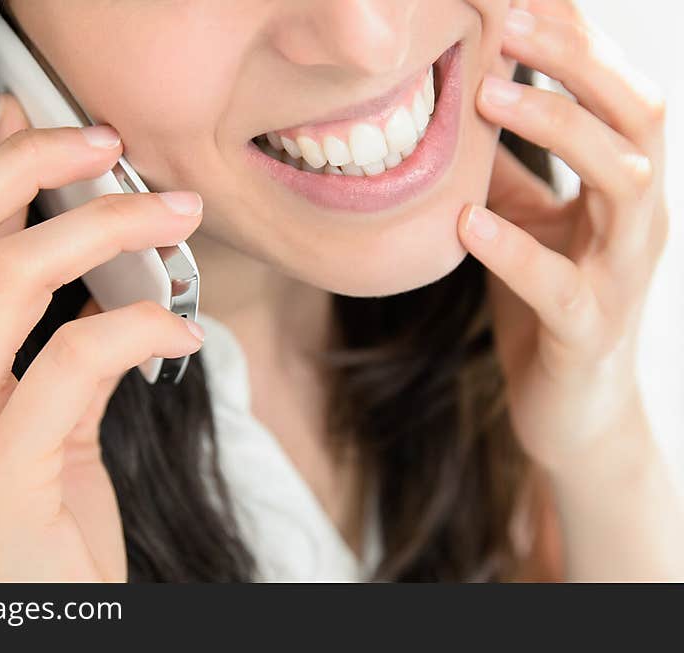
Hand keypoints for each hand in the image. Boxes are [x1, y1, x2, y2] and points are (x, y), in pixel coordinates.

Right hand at [0, 94, 205, 580]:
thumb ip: (56, 336)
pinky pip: (72, 360)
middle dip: (35, 168)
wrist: (41, 621)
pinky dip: (137, 327)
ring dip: (106, 229)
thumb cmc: (47, 517)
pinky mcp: (0, 469)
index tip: (52, 128)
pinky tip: (181, 333)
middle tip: (114, 147)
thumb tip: (92, 255)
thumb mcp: (44, 416)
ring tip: (176, 218)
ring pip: (12, 279)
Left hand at [457, 0, 668, 473]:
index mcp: (623, 185)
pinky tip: (467, 221)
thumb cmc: (550, 304)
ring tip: (490, 95)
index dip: (575, 35)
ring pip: (623, 183)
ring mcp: (622, 273)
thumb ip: (508, 172)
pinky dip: (515, 249)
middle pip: (635, 116)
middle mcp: (637, 218)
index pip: (610, 91)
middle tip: (508, 19)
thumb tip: (469, 106)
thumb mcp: (527, 223)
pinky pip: (559, 284)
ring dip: (560, 128)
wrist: (573, 409)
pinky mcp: (589, 329)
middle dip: (577, 61)